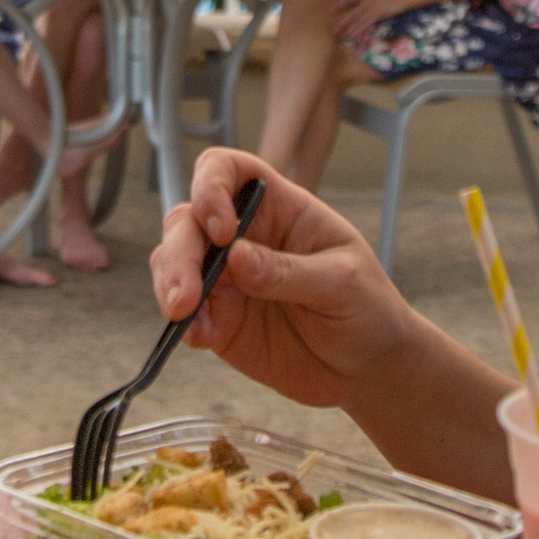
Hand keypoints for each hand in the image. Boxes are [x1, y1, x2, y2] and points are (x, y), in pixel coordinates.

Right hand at [149, 148, 421, 409]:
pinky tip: (197, 338)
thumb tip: (235, 258)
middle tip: (187, 296)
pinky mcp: (219, 319)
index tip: (222, 230)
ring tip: (183, 316)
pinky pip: (184, 312)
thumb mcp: (343, 283)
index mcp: (277, 208)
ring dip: (169, 285)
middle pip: (187, 220)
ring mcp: (226, 278)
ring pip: (172, 262)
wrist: (369, 367)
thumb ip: (289, 271)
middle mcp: (242, 236)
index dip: (211, 187)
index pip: (227, 171)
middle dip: (179, 254)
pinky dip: (182, 323)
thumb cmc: (368, 308)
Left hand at [331, 0, 415, 39]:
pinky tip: (352, 35)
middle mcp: (365, 1)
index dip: (339, 5)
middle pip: (351, 13)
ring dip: (348, 29)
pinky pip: (365, 24)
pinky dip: (358, 30)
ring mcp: (371, 8)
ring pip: (357, 20)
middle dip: (341, 23)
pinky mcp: (377, 15)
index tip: (330, 10)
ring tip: (340, 36)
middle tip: (332, 30)